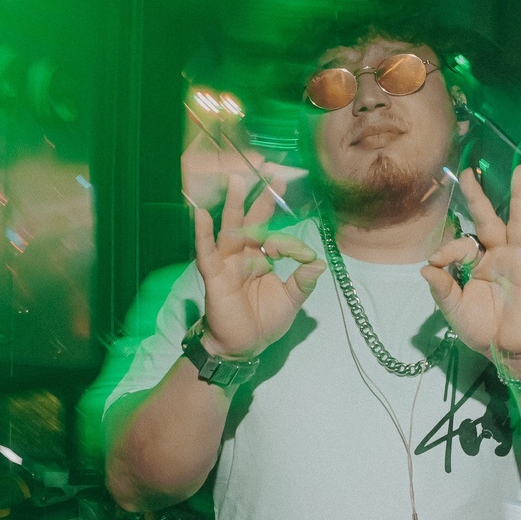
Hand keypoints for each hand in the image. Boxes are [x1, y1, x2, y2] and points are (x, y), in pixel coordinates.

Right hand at [192, 175, 323, 358]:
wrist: (242, 347)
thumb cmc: (263, 322)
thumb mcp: (290, 301)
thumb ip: (303, 282)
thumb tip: (319, 263)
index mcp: (262, 260)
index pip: (276, 240)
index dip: (290, 244)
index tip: (303, 255)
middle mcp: (244, 256)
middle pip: (253, 221)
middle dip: (261, 198)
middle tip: (270, 172)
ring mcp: (228, 263)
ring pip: (231, 229)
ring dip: (234, 205)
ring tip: (237, 180)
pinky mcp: (215, 275)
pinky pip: (207, 252)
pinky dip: (203, 233)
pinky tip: (201, 214)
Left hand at [422, 163, 520, 368]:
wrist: (510, 351)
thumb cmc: (483, 329)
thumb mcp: (455, 309)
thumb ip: (442, 288)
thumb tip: (424, 267)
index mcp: (477, 262)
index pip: (462, 243)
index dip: (448, 248)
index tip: (436, 261)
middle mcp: (498, 255)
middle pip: (489, 218)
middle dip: (479, 195)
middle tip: (470, 171)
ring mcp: (520, 259)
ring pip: (520, 221)